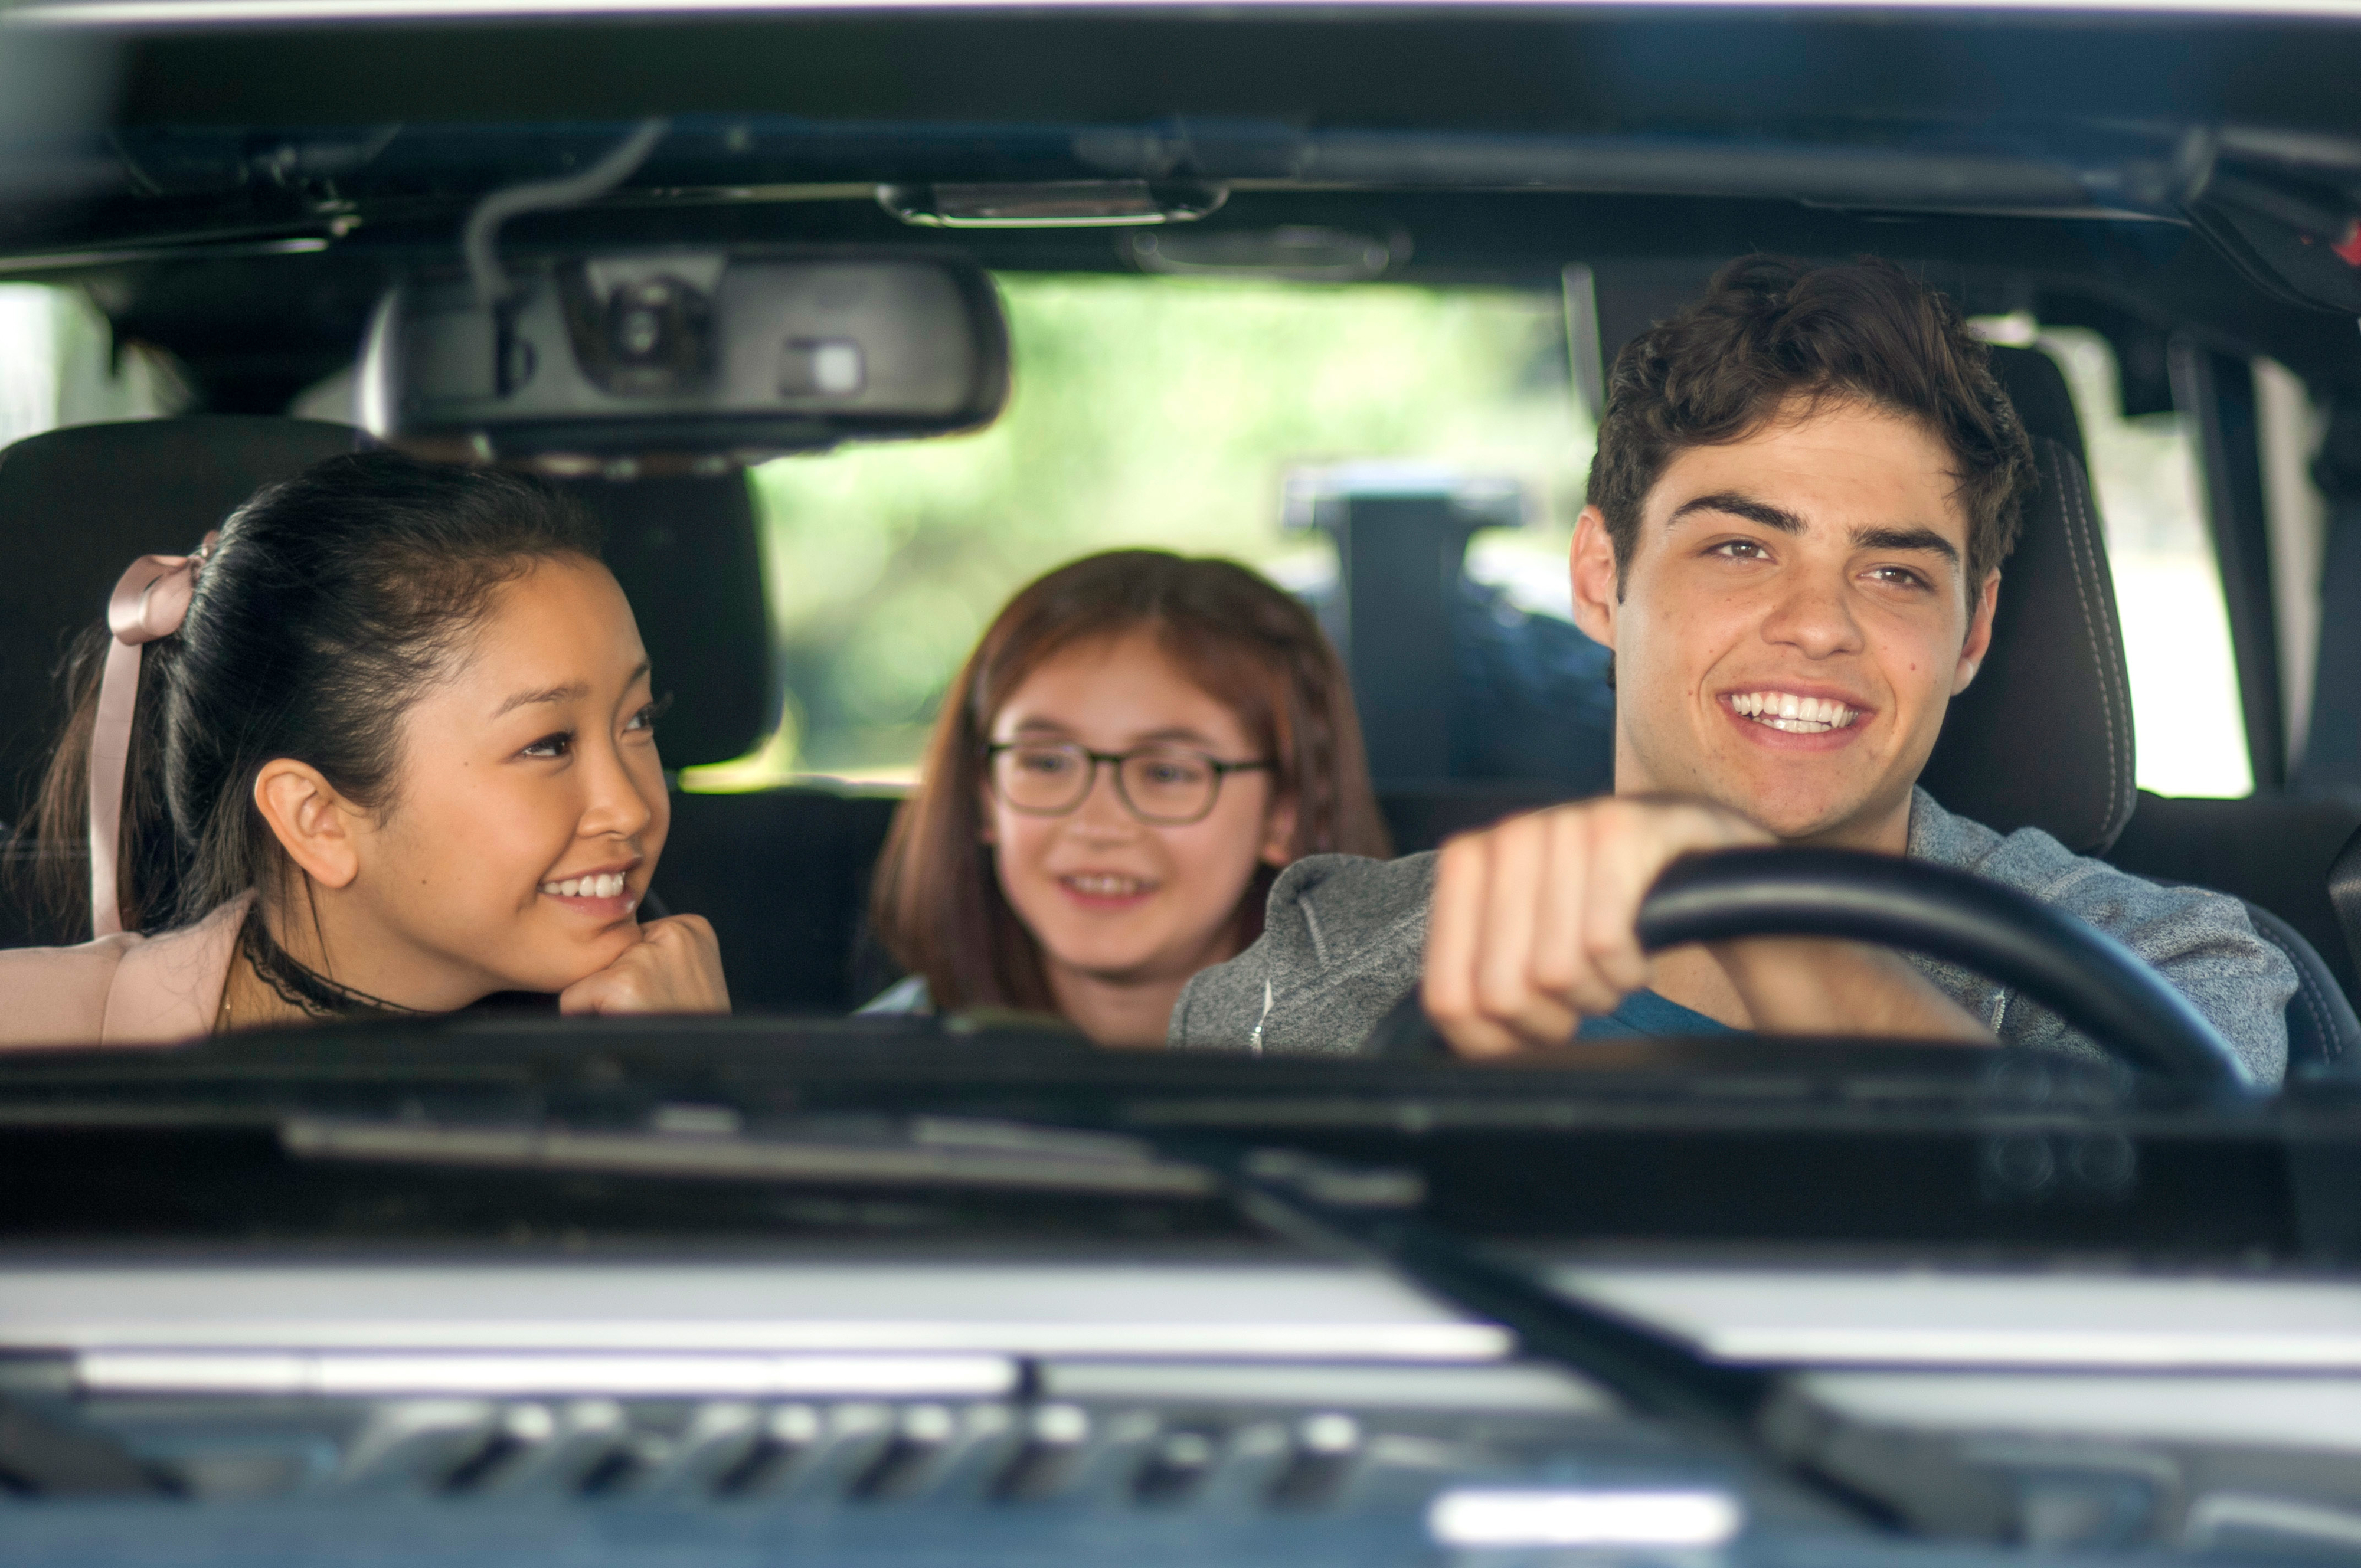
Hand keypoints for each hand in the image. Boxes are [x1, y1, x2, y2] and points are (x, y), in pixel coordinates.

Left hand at [559, 914, 730, 1016]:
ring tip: (637, 1018)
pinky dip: (584, 1019)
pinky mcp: (620, 983)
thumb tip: (614, 949)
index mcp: (692, 928)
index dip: (637, 972)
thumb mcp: (693, 977)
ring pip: (590, 974)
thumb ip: (661, 954)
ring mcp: (645, 956)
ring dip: (603, 1001)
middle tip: (648, 1009)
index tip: (659, 993)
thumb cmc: (693, 1028)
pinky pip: (573, 999)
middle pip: (610, 952)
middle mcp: (672, 933)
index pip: (634, 937)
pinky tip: (620, 1026)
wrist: (698, 1073)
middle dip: (619, 983)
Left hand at [1422, 796, 1771, 1056]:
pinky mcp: (1619, 826)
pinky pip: (1605, 942)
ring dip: (1596, 993)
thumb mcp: (1528, 945)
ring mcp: (1562, 824)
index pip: (1448, 999)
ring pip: (1554, 971)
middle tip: (1580, 999)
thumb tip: (1465, 1044)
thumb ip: (1479, 986)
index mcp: (1465, 866)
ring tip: (1610, 968)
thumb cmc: (1600, 912)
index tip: (1530, 1033)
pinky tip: (1636, 953)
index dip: (1494, 1042)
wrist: (1692, 854)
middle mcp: (1505, 837)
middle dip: (1550, 1021)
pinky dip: (1627, 970)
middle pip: (1501, 992)